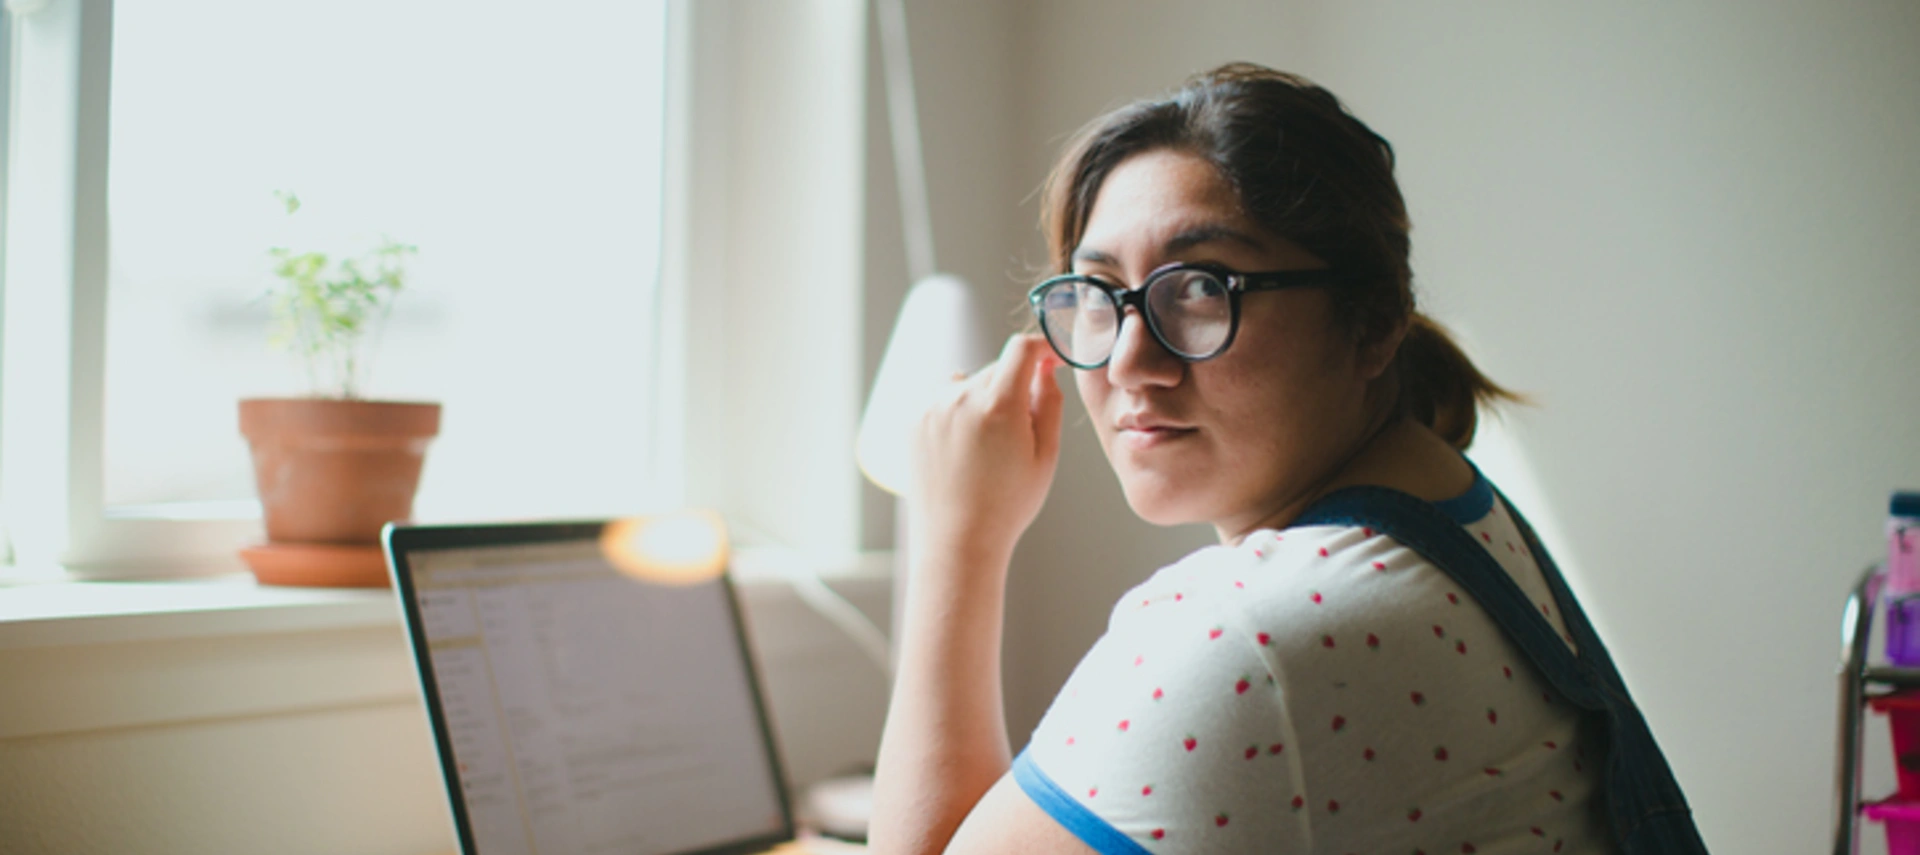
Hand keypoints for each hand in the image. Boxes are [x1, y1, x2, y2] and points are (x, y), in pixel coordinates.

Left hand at [909, 333, 1064, 565]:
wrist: (957, 541)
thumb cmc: (1007, 504)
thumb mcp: (1045, 456)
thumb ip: (1050, 404)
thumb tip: (1046, 369)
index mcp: (999, 404)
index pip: (1022, 349)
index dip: (1043, 347)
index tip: (1052, 358)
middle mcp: (960, 397)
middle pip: (997, 369)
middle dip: (1015, 386)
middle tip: (1022, 432)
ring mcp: (933, 408)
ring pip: (970, 384)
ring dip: (985, 400)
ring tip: (989, 448)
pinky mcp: (915, 421)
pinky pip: (946, 401)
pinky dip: (960, 413)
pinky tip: (966, 452)